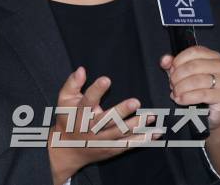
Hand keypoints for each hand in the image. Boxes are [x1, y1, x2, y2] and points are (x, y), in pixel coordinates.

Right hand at [47, 67, 156, 184]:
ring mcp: (101, 141)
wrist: (66, 150)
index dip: (96, 90)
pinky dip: (142, 140)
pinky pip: (128, 145)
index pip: (87, 101)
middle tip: (136, 102)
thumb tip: (82, 69)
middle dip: (121, 112)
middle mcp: (90, 129)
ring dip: (137, 125)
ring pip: (120, 134)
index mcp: (79, 114)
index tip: (107, 79)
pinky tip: (155, 133)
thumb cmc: (67, 119)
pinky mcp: (110, 150)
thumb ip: (72, 84)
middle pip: (106, 120)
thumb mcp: (64, 100)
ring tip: (150, 116)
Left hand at [160, 46, 219, 130]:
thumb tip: (165, 60)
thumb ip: (173, 65)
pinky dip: (187, 97)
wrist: (210, 112)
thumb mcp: (184, 74)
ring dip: (181, 88)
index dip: (179, 60)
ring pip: (196, 80)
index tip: (171, 70)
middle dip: (178, 76)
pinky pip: (202, 95)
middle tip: (172, 84)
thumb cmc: (197, 90)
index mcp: (213, 56)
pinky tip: (180, 100)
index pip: (194, 51)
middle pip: (194, 66)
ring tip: (175, 93)